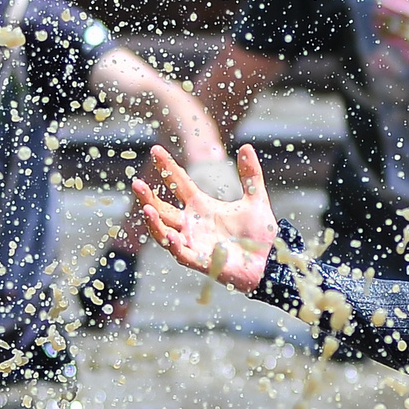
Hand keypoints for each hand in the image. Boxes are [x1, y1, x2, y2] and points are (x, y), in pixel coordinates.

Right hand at [133, 144, 279, 293]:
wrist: (271, 261)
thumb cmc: (260, 234)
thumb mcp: (255, 200)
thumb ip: (250, 175)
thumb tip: (246, 146)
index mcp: (201, 207)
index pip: (179, 183)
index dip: (167, 167)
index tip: (156, 149)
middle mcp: (192, 224)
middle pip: (163, 209)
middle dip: (148, 198)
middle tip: (137, 183)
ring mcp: (194, 243)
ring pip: (165, 232)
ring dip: (154, 222)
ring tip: (146, 209)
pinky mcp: (201, 261)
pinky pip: (183, 253)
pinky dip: (175, 245)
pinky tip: (171, 235)